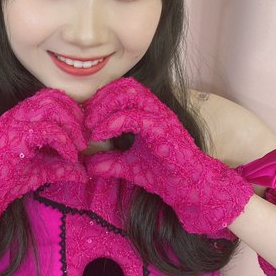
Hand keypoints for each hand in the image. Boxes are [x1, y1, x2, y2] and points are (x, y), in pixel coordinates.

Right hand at [0, 89, 88, 244]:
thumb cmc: (5, 182)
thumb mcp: (41, 171)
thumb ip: (61, 167)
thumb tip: (84, 172)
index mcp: (18, 116)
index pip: (49, 96)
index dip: (70, 108)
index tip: (81, 130)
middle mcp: (15, 115)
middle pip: (53, 98)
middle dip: (74, 115)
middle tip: (84, 138)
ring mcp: (13, 124)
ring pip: (51, 108)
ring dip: (71, 126)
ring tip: (78, 147)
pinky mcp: (14, 138)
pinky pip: (47, 130)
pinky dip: (64, 142)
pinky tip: (69, 156)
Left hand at [82, 78, 253, 237]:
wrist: (190, 189)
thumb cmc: (165, 175)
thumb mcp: (130, 167)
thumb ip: (110, 162)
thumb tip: (88, 164)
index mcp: (150, 113)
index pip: (123, 89)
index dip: (101, 99)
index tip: (85, 117)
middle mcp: (156, 109)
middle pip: (124, 86)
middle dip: (100, 100)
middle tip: (84, 120)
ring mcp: (161, 118)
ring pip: (130, 94)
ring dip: (104, 107)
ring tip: (91, 126)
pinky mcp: (164, 131)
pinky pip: (135, 117)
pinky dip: (113, 123)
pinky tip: (100, 135)